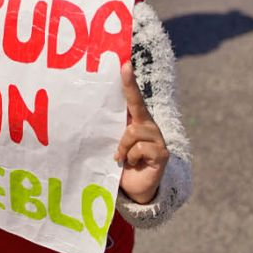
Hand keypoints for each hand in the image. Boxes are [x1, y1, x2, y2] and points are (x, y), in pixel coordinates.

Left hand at [114, 62, 168, 203]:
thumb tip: (90, 113)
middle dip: (129, 89)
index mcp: (137, 120)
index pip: (133, 98)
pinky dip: (131, 158)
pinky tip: (133, 164)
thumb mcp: (114, 143)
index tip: (124, 64)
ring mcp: (158, 138)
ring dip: (122, 148)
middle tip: (124, 72)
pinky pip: (139, 149)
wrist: (136, 188)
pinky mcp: (162, 153)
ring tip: (123, 158)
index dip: (129, 81)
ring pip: (132, 132)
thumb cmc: (122, 162)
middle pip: (137, 107)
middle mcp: (149, 125)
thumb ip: (110, 129)